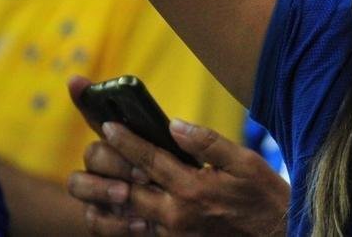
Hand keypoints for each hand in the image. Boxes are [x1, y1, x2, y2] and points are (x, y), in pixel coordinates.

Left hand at [67, 120, 289, 236]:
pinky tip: (108, 206)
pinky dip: (115, 221)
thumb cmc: (262, 196)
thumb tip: (174, 125)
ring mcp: (171, 235)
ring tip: (89, 178)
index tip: (108, 124)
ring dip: (101, 197)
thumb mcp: (244, 161)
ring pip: (122, 217)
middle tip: (94, 147)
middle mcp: (176, 214)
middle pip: (125, 188)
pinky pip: (134, 234)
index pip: (148, 159)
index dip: (125, 140)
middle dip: (105, 165)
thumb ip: (207, 142)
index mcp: (193, 188)